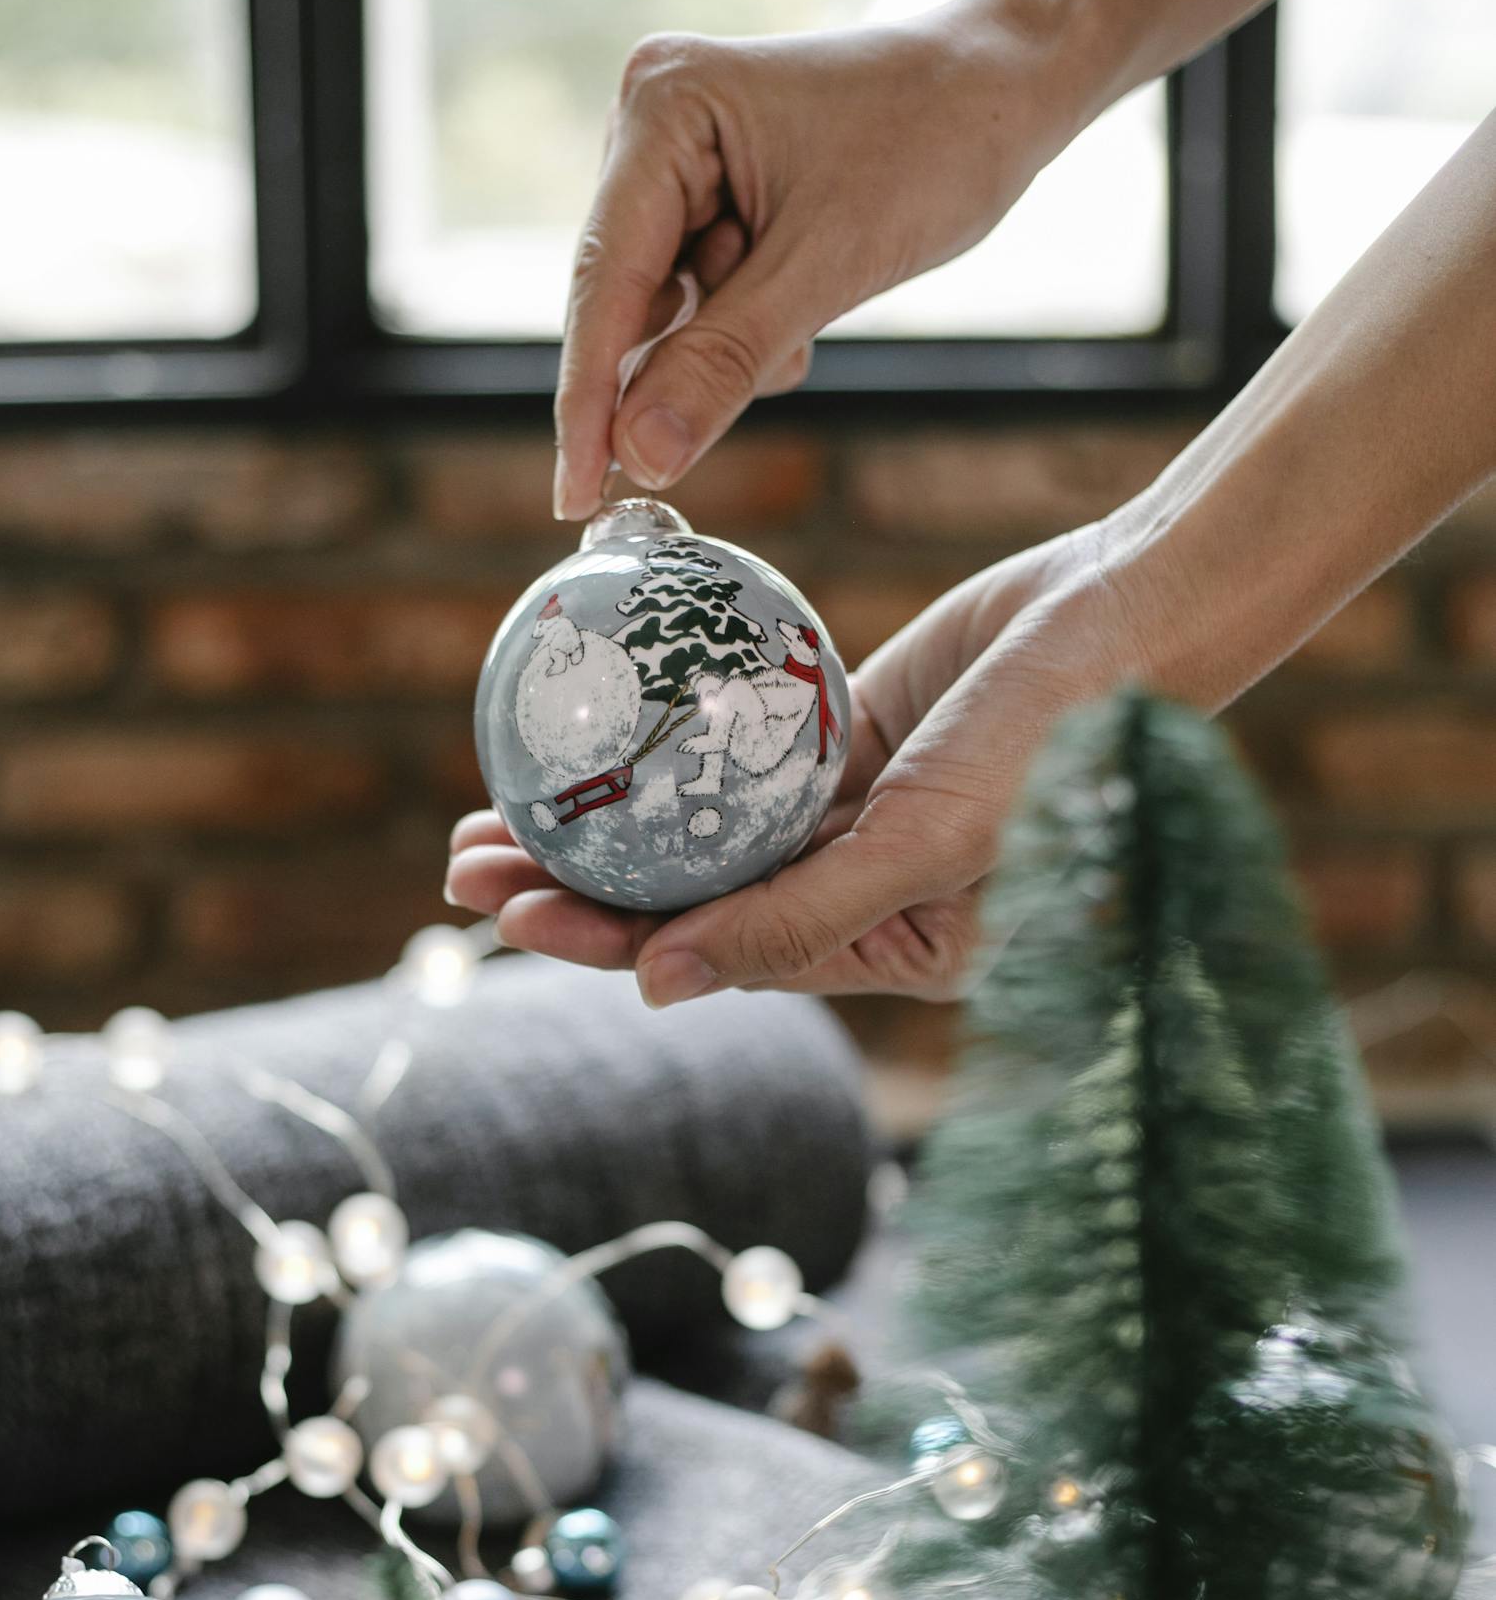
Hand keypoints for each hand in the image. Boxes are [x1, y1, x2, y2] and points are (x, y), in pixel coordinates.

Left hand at [445, 524, 1147, 1002]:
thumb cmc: (1059, 747)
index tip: (508, 913)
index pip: (716, 957)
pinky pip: (736, 753)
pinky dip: (664, 748)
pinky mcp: (849, 741)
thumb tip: (658, 988)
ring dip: (602, 819)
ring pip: (697, 830)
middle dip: (574, 885)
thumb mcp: (922, 848)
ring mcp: (850, 816)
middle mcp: (859, 897)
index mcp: (886, 953)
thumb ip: (795, 922)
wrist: (1137, 612)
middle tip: (463, 864)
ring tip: (494, 805)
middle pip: (687, 899)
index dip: (604, 939)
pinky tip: (588, 733)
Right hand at [553, 0, 1071, 519]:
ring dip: (731, 345)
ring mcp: (678, 162)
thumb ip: (723, 363)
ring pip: (668, 314)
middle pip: (626, 301)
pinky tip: (804, 299)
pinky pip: (701, 303)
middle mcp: (651, 126)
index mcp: (663, 109)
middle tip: (764, 372)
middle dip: (687, 359)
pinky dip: (748, 329)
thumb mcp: (827, 266)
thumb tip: (638, 455)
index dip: (588, 400)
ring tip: (809, 303)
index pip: (604, 282)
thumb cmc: (934, 141)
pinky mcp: (711, 195)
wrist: (1007, 88)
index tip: (575, 498)